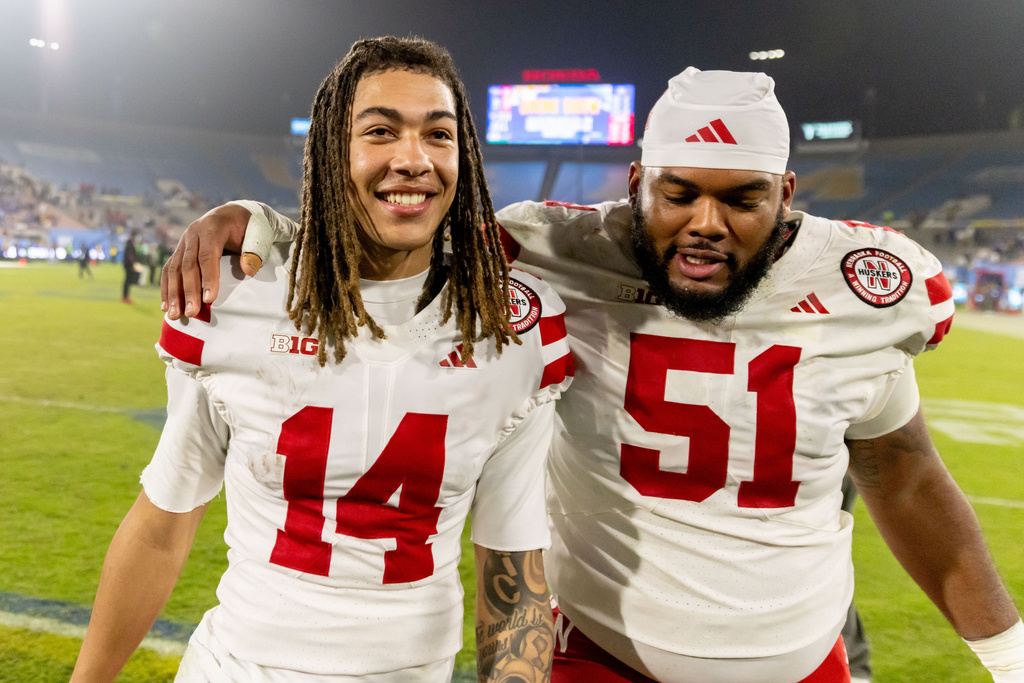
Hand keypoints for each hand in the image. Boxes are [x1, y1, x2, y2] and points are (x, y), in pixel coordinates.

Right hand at [160, 203, 259, 318]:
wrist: (236, 214)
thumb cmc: (251, 226)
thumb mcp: (260, 233)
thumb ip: (255, 250)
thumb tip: (248, 271)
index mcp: (212, 227)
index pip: (207, 255)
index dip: (208, 278)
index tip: (209, 300)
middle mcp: (193, 233)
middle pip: (187, 264)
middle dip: (188, 291)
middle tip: (191, 314)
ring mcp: (184, 241)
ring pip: (174, 269)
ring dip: (173, 293)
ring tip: (174, 315)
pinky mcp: (180, 250)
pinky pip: (170, 270)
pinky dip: (167, 288)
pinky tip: (166, 306)